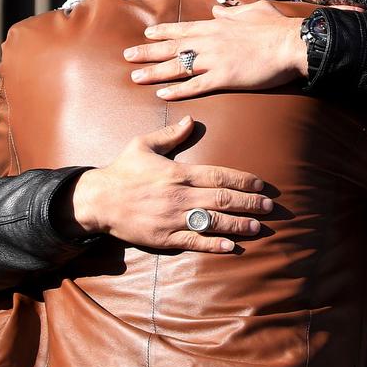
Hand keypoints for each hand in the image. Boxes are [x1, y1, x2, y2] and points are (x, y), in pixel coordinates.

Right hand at [62, 117, 273, 252]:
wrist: (97, 201)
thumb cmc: (122, 171)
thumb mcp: (143, 145)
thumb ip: (170, 134)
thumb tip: (190, 120)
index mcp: (178, 173)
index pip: (219, 175)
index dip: (243, 180)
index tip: (260, 185)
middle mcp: (179, 196)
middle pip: (222, 199)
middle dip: (249, 203)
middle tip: (269, 207)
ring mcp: (172, 219)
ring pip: (213, 222)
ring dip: (238, 225)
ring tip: (258, 226)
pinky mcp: (164, 238)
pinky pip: (194, 242)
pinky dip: (214, 245)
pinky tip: (232, 247)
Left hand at [125, 0, 307, 99]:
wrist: (291, 44)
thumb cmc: (276, 28)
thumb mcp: (253, 10)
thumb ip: (233, 11)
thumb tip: (220, 8)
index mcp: (217, 26)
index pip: (182, 29)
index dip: (162, 32)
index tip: (146, 35)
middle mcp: (210, 42)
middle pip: (172, 47)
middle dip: (147, 52)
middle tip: (127, 57)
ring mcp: (215, 61)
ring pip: (177, 67)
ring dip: (154, 72)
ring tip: (135, 77)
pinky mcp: (224, 78)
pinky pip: (195, 86)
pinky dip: (177, 90)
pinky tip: (162, 94)